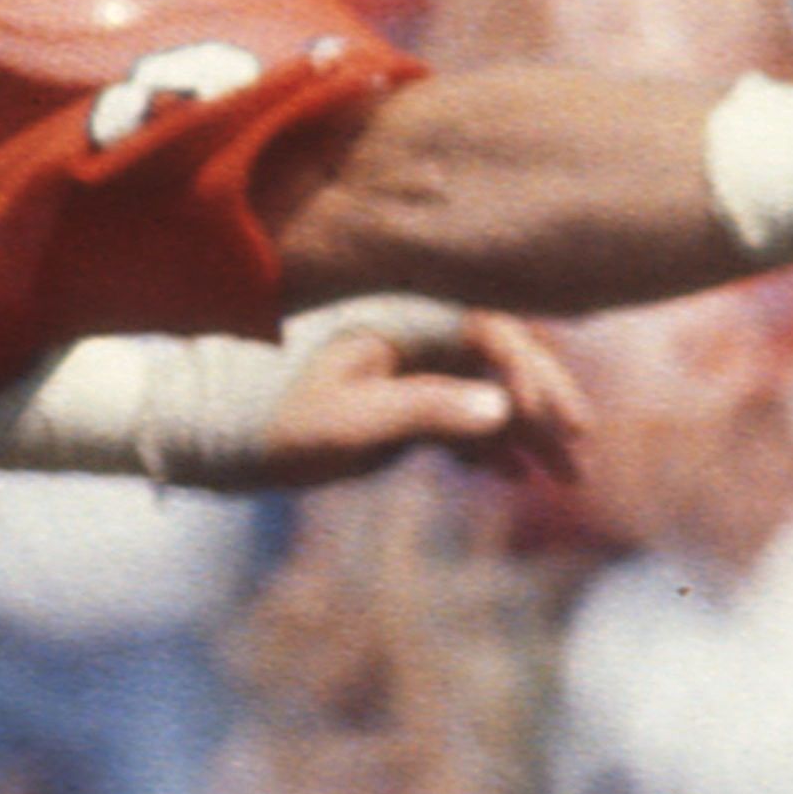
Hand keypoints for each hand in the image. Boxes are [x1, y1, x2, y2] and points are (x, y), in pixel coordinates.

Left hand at [259, 306, 587, 488]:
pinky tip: (510, 475)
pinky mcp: (395, 396)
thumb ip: (427, 410)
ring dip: (524, 431)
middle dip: (544, 405)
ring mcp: (406, 363)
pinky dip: (485, 442)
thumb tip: (504, 410)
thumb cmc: (271, 419)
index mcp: (402, 315)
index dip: (532, 375)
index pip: (492, 333)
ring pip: (484, 389)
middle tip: (581, 452)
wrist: (211, 433)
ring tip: (563, 478)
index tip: (553, 423)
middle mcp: (411, 330)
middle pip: (500, 358)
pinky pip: (456, 413)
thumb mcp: (350, 420)